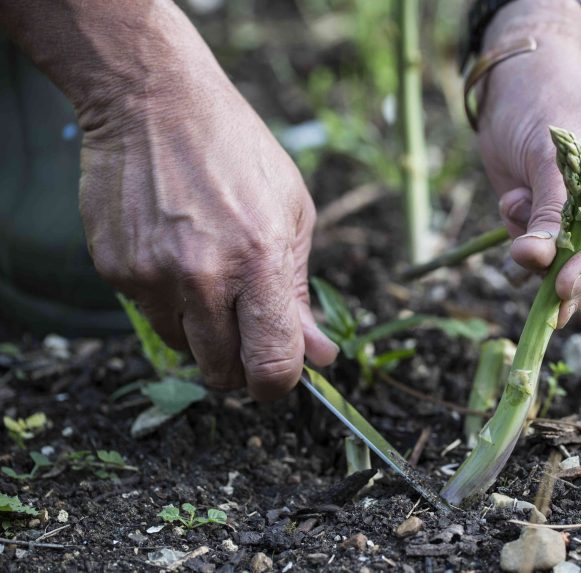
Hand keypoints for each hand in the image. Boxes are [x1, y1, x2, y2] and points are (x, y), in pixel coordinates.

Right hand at [69, 20, 336, 400]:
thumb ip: (300, 292)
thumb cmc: (237, 152)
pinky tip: (175, 252)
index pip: (271, 363)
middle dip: (240, 363)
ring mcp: (152, 274)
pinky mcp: (115, 269)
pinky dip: (168, 300)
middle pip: (222, 372)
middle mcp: (202, 275)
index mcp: (259, 259)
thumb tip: (318, 356)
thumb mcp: (292, 212)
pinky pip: (149, 314)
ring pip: (184, 348)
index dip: (278, 383)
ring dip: (203, 331)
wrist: (154, 100)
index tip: (278, 378)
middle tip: (247, 329)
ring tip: (209, 273)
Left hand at [477, 3, 580, 327]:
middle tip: (544, 279)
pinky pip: (572, 274)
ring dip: (555, 263)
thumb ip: (550, 210)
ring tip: (517, 206)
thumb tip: (536, 260)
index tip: (564, 284)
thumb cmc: (552, 103)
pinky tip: (516, 206)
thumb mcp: (554, 156)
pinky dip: (539, 255)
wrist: (524, 88)